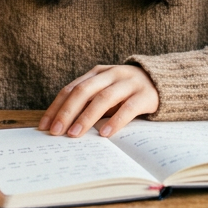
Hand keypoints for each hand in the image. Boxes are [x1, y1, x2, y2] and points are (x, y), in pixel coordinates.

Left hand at [38, 64, 158, 138]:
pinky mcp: (145, 95)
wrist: (163, 82)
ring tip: (75, 134)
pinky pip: (128, 108)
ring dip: (87, 117)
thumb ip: (88, 104)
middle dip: (67, 112)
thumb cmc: (127, 93)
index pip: (70, 89)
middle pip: (83, 91)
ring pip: (103, 98)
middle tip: (56, 131)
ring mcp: (128, 83)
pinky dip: (115, 121)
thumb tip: (62, 126)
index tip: (44, 126)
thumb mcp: (106, 93)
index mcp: (96, 73)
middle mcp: (110, 74)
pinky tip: (105, 134)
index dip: (56, 107)